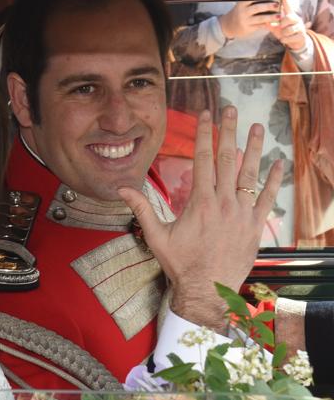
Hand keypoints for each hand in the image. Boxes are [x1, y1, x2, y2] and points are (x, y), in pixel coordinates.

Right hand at [118, 106, 282, 330]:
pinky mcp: (255, 226)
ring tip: (257, 127)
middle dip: (229, 131)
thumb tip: (121, 189)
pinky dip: (272, 181)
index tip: (205, 115)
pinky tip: (277, 165)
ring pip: (250, 174)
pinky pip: (266, 199)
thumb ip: (141, 209)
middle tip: (231, 110)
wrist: (207, 290)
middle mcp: (223, 203)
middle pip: (228, 159)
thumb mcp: (156, 236)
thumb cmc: (180, 264)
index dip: (204, 134)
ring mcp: (242, 213)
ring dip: (254, 148)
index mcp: (200, 202)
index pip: (203, 159)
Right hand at [219, 1, 280, 39]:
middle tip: (277, 4)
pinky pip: (259, 26)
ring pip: (260, 18)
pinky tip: (273, 23)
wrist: (228, 26)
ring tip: (279, 16)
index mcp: (242, 3)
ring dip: (270, 17)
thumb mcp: (242, 4)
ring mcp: (245, 21)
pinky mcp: (247, 29)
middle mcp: (243, 12)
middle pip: (257, 8)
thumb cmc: (240, 12)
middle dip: (268, 6)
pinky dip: (267, 25)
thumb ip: (252, 0)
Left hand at [267, 0, 309, 52]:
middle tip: (281, 27)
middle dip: (282, 24)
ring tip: (284, 35)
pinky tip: (285, 39)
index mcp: (290, 16)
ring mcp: (300, 27)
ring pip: (288, 30)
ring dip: (283, 35)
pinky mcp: (301, 35)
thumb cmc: (285, 33)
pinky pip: (289, 38)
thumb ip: (271, 25)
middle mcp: (296, 19)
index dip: (286, 2)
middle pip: (288, 18)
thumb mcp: (277, 29)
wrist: (295, 43)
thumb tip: (264, 22)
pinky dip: (285, 40)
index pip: (288, 8)